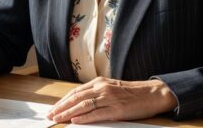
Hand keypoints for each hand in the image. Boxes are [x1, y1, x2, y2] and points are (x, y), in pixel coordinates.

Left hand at [46, 76, 176, 123]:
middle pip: (76, 98)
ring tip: (58, 118)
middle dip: (61, 107)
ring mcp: (109, 98)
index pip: (75, 92)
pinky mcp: (117, 109)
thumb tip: (79, 103)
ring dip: (68, 113)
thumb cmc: (132, 93)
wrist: (152, 94)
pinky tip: (75, 120)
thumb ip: (96, 94)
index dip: (62, 101)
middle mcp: (102, 88)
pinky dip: (84, 117)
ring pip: (83, 105)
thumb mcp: (111, 89)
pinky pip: (97, 113)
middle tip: (50, 115)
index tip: (53, 108)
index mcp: (99, 82)